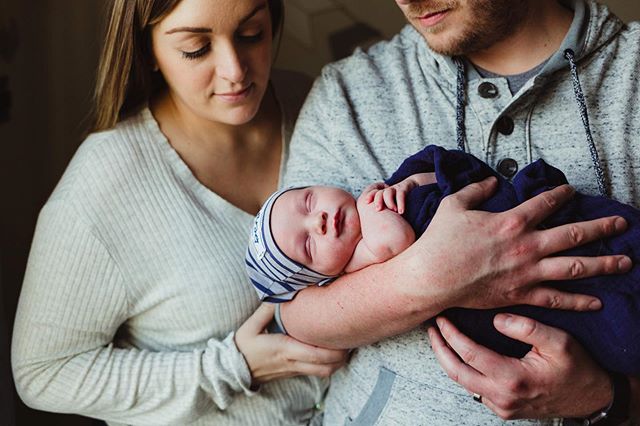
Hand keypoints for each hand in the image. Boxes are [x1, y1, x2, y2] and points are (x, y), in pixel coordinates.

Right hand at [235, 304, 348, 383]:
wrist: (232, 369)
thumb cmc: (243, 346)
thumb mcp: (251, 326)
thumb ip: (267, 309)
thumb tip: (281, 292)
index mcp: (284, 348)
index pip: (317, 353)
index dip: (335, 348)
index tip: (344, 333)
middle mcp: (293, 362)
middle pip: (327, 365)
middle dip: (342, 355)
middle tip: (351, 338)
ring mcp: (294, 370)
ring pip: (325, 372)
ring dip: (338, 362)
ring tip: (344, 346)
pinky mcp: (294, 373)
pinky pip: (317, 373)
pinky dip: (329, 365)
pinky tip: (332, 353)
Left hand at [363, 174, 435, 213]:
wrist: (415, 186)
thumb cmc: (402, 201)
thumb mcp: (393, 205)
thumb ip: (387, 213)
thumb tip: (380, 229)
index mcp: (383, 194)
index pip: (373, 194)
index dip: (369, 196)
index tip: (365, 202)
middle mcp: (388, 191)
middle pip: (379, 193)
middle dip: (377, 201)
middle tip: (378, 210)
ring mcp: (396, 188)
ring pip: (388, 192)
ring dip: (389, 202)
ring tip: (393, 211)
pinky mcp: (404, 188)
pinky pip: (400, 194)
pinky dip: (400, 203)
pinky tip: (401, 211)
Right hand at [409, 177, 629, 310]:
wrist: (432, 278)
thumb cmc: (439, 241)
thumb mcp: (454, 205)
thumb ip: (476, 190)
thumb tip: (491, 181)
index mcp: (512, 221)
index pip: (547, 202)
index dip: (562, 194)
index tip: (571, 191)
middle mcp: (527, 246)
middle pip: (574, 235)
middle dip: (602, 228)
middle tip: (621, 223)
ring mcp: (527, 273)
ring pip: (575, 268)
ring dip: (603, 264)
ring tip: (624, 261)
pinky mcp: (521, 295)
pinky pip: (556, 299)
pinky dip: (578, 300)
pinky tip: (597, 301)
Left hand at [428, 315, 612, 418]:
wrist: (591, 398)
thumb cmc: (577, 368)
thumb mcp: (559, 342)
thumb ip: (527, 328)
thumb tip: (497, 319)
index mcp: (512, 379)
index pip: (468, 354)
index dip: (451, 335)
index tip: (442, 318)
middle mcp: (501, 397)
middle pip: (455, 372)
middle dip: (439, 348)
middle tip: (432, 327)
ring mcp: (501, 406)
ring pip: (462, 382)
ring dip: (448, 359)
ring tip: (441, 337)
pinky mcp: (503, 409)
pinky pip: (474, 388)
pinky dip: (463, 369)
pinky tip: (460, 353)